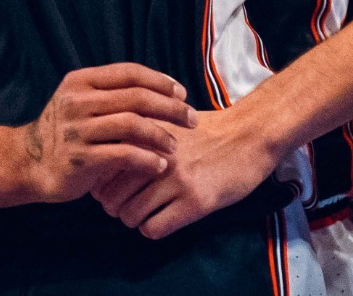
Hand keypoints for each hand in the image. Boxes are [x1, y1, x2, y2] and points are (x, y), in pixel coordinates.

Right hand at [21, 64, 193, 203]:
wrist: (28, 164)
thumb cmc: (66, 133)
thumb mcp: (80, 102)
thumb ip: (111, 93)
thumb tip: (162, 88)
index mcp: (80, 81)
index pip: (130, 72)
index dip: (161, 81)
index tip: (182, 94)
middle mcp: (77, 101)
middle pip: (137, 97)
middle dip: (171, 108)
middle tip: (192, 120)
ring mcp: (77, 130)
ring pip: (133, 125)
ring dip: (161, 135)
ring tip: (175, 146)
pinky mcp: (80, 159)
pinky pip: (124, 155)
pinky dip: (148, 160)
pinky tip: (160, 165)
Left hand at [95, 106, 280, 238]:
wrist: (249, 135)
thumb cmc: (207, 131)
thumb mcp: (167, 124)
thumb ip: (139, 138)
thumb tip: (107, 163)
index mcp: (147, 136)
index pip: (104, 169)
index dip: (103, 184)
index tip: (112, 189)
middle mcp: (157, 157)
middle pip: (111, 196)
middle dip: (115, 207)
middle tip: (127, 206)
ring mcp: (176, 180)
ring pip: (130, 215)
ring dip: (134, 220)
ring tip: (145, 214)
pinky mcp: (196, 202)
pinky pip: (154, 228)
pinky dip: (152, 229)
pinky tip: (163, 220)